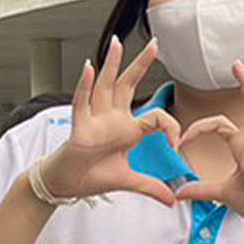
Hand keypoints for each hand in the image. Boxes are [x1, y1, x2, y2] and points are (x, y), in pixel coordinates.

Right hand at [36, 38, 183, 205]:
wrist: (68, 185)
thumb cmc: (93, 175)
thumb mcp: (129, 181)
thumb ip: (151, 187)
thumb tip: (173, 200)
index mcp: (128, 128)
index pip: (155, 116)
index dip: (170, 127)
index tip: (176, 144)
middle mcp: (112, 118)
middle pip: (128, 85)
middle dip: (141, 64)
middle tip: (156, 44)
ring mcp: (95, 119)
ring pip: (104, 86)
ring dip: (111, 65)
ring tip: (117, 43)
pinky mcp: (79, 127)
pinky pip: (81, 103)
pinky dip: (84, 85)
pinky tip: (88, 68)